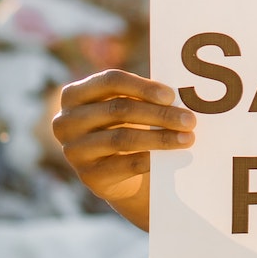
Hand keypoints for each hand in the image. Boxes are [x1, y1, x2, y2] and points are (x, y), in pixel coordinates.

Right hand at [52, 69, 195, 225]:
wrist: (117, 175)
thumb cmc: (124, 128)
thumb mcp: (126, 110)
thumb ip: (142, 99)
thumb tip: (181, 96)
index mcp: (74, 95)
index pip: (110, 81)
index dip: (142, 87)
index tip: (171, 95)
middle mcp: (66, 121)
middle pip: (118, 109)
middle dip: (159, 114)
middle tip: (189, 119)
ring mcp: (74, 151)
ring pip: (122, 138)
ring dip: (161, 138)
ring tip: (188, 138)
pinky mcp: (89, 176)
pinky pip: (125, 164)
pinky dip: (152, 159)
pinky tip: (174, 157)